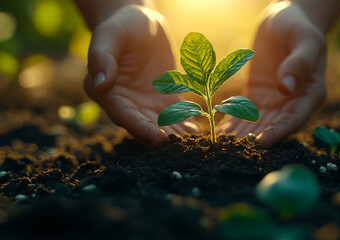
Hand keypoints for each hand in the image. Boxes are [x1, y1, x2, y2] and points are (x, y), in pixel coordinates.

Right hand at [84, 5, 197, 148]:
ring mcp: (147, 105)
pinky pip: (177, 115)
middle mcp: (127, 105)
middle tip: (185, 150)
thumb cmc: (120, 27)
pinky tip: (202, 134)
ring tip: (197, 147)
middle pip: (146, 128)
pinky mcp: (165, 100)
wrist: (139, 24)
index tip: (160, 140)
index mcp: (108, 94)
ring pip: (163, 126)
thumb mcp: (109, 36)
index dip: (142, 129)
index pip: (125, 117)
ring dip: (178, 138)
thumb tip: (100, 85)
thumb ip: (102, 59)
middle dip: (165, 140)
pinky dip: (188, 125)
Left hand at [218, 1, 326, 146]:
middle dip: (254, 139)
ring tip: (223, 147)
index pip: (294, 118)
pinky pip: (244, 112)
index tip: (262, 142)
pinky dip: (233, 123)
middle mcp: (292, 103)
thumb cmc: (300, 27)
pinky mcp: (257, 96)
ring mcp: (274, 102)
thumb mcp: (305, 40)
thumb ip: (299, 63)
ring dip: (241, 135)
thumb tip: (287, 87)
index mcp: (310, 94)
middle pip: (273, 126)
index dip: (278, 132)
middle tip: (234, 151)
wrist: (285, 20)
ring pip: (257, 124)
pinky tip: (219, 134)